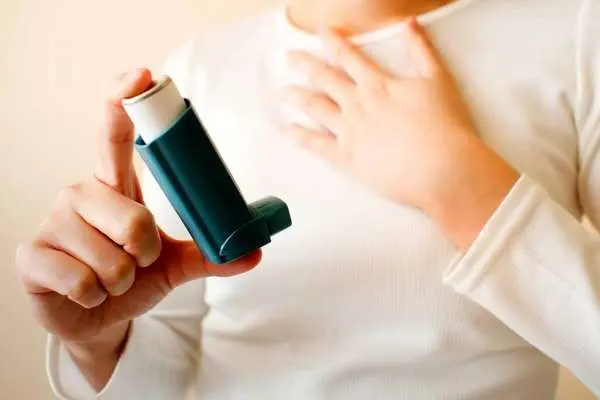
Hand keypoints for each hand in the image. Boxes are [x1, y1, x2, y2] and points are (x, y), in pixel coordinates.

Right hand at [15, 69, 260, 387]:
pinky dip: (96, 297)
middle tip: (136, 261)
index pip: (115, 134)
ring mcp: (53, 222)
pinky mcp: (32, 256)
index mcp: (115, 185)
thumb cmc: (131, 276)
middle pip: (133, 218)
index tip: (144, 76)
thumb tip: (253, 252)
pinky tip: (86, 293)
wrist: (96, 315)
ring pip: (111, 259)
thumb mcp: (173, 263)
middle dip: (145, 253)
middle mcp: (80, 194)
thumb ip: (209, 255)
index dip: (125, 100)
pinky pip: (84, 282)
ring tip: (109, 280)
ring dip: (122, 281)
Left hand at [283, 18, 518, 248]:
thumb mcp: (438, 79)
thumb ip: (421, 50)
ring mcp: (349, 132)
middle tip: (290, 56)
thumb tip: (409, 22)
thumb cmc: (446, 125)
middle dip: (305, 64)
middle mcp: (358, 104)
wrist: (443, 168)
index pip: (349, 57)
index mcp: (377, 85)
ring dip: (299, 97)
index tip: (320, 31)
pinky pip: (317, 145)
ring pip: (316, 108)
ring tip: (286, 92)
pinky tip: (288, 130)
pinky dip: (300, 137)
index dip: (333, 41)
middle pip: (325, 78)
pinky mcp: (347, 159)